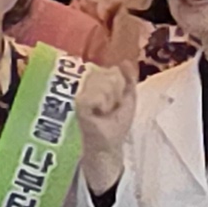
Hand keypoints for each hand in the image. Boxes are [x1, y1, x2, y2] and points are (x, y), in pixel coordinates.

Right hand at [74, 56, 136, 178]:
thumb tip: (125, 61)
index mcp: (97, 83)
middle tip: (109, 108)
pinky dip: (101, 103)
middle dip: (114, 92)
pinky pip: (95, 94)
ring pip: (101, 83)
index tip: (116, 100)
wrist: (108, 145)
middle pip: (106, 75)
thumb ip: (129, 79)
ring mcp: (81, 94)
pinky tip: (99, 113)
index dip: (117, 84)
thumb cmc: (117, 124)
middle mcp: (86, 86)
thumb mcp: (128, 99)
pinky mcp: (78, 104)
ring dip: (109, 99)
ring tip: (104, 111)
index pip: (109, 71)